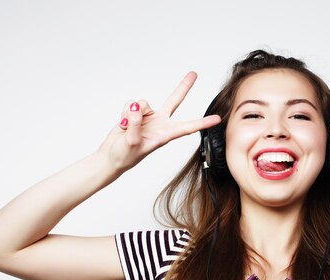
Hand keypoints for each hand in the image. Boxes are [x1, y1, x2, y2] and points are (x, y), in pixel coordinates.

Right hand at [97, 71, 220, 172]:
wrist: (111, 156)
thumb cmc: (124, 156)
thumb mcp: (132, 142)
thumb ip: (135, 124)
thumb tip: (137, 107)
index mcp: (165, 135)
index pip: (188, 127)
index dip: (203, 123)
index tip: (218, 119)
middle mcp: (160, 123)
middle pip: (174, 101)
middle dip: (183, 86)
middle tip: (194, 74)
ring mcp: (149, 117)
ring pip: (143, 102)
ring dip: (131, 112)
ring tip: (127, 127)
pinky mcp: (136, 113)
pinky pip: (131, 103)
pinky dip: (124, 111)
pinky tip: (123, 123)